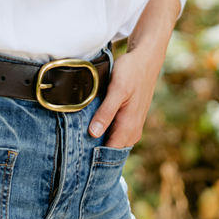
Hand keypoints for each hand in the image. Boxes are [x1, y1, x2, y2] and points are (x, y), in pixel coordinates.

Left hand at [88, 0, 180, 147]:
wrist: (146, 59)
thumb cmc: (131, 72)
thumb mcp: (117, 89)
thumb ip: (106, 112)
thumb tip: (94, 134)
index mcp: (129, 126)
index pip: (108, 153)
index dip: (92, 158)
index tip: (75, 158)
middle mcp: (132, 131)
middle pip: (110, 150)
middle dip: (93, 152)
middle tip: (71, 151)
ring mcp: (132, 126)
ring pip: (112, 143)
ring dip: (98, 143)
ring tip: (77, 142)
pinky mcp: (129, 119)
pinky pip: (115, 134)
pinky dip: (104, 134)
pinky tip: (90, 129)